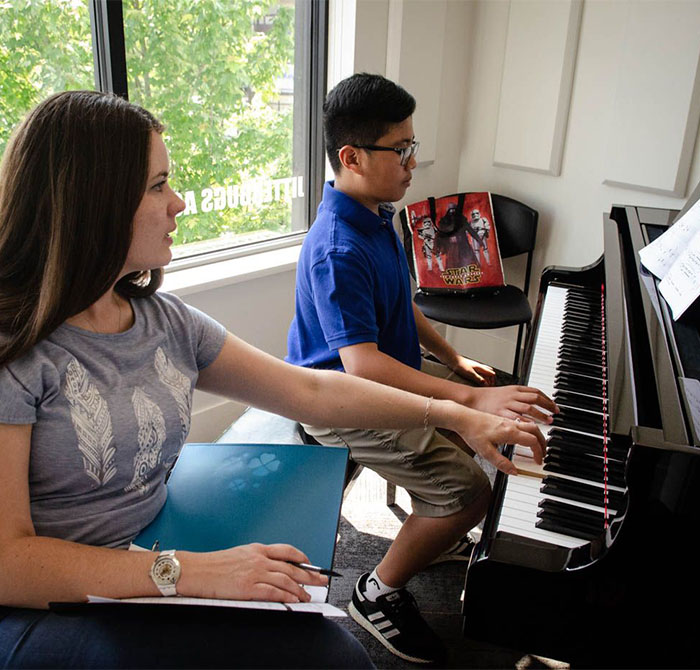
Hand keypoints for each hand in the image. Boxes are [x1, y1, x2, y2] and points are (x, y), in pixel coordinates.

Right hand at [178, 543, 327, 602]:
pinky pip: (273, 592)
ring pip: (285, 580)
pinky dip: (286, 597)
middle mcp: (258, 559)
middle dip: (309, 575)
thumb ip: (256, 559)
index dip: (302, 558)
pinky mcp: (248, 587)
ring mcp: (254, 573)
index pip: (286, 550)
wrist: (196, 570)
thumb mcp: (239, 554)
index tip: (311, 564)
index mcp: (257, 549)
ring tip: (308, 597)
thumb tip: (272, 568)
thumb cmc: (213, 564)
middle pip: (291, 566)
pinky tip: (293, 601)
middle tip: (321, 581)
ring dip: (300, 590)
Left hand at [450, 355, 495, 385]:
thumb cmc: (460, 365)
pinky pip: (479, 372)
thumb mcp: (470, 373)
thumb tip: (486, 384)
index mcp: (481, 368)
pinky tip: (477, 380)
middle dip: (491, 379)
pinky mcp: (471, 368)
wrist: (452, 360)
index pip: (492, 374)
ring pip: (485, 372)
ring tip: (485, 384)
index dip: (492, 381)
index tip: (490, 388)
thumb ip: (478, 379)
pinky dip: (481, 376)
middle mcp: (479, 366)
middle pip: (490, 372)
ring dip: (486, 378)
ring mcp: (475, 367)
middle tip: (489, 386)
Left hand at [456, 407, 546, 474]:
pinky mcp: (502, 419)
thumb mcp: (485, 452)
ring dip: (537, 435)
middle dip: (543, 443)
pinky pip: (522, 423)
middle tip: (544, 453)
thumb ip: (501, 462)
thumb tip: (514, 472)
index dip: (538, 452)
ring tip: (537, 445)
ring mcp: (507, 421)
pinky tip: (523, 436)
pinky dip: (529, 430)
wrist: (462, 417)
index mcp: (510, 432)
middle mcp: (511, 425)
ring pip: (530, 425)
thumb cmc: (472, 432)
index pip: (532, 442)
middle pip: (535, 431)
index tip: (538, 461)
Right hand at [469, 385, 558, 422]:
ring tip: (549, 421)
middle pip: (535, 399)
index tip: (554, 406)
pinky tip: (533, 427)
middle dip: (548, 406)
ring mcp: (507, 404)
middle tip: (555, 413)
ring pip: (529, 407)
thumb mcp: (505, 392)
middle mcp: (512, 395)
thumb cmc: (487, 398)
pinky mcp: (501, 413)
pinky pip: (516, 417)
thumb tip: (531, 403)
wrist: (471, 399)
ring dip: (541, 415)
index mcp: (514, 389)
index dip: (547, 399)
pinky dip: (526, 422)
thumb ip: (518, 396)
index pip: (536, 391)